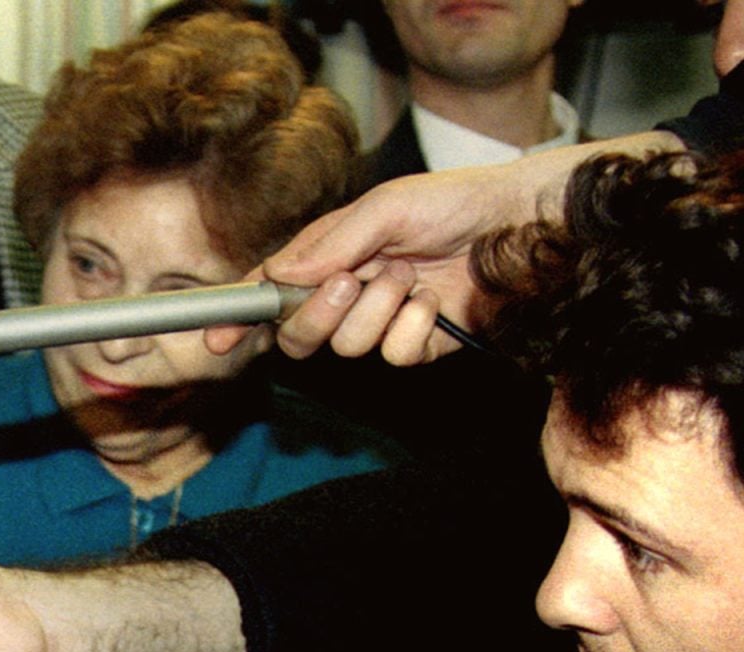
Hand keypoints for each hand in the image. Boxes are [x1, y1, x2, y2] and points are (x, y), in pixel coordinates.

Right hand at [209, 136, 680, 365]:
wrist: (525, 225)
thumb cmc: (458, 201)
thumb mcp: (387, 207)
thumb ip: (331, 244)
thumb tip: (281, 276)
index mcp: (332, 255)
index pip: (273, 289)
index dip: (242, 314)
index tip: (217, 336)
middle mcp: (352, 292)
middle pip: (299, 335)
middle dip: (318, 316)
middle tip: (352, 284)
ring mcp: (385, 321)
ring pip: (347, 348)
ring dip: (378, 312)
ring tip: (412, 277)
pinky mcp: (421, 345)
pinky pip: (395, 357)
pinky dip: (415, 330)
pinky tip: (438, 304)